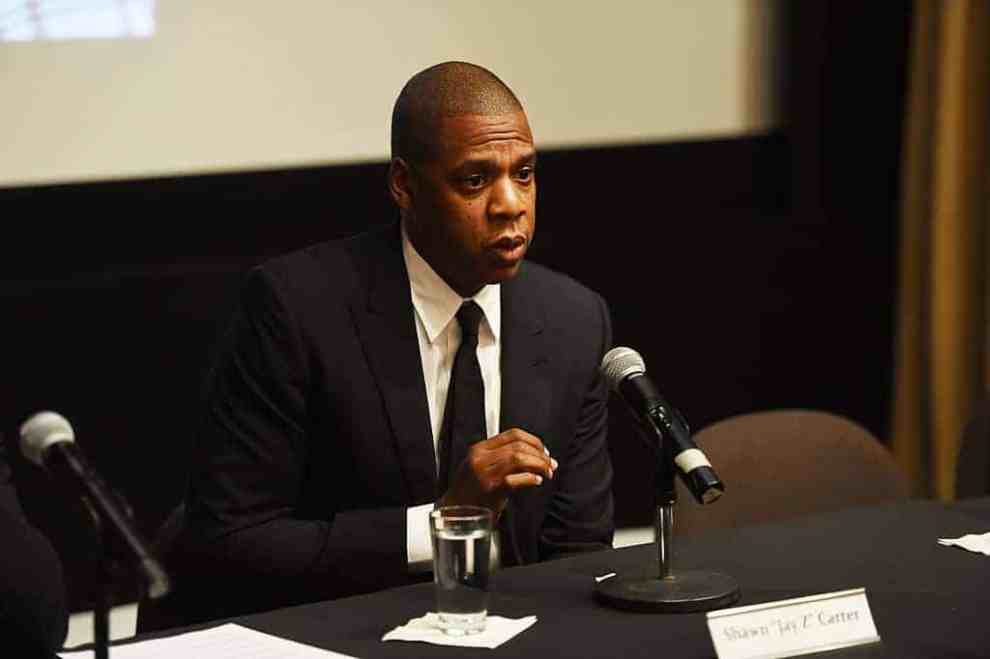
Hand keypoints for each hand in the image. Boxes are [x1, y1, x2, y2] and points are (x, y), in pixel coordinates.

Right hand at [438, 428, 557, 514]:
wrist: (456, 511)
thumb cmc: (471, 491)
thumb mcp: (481, 466)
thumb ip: (502, 457)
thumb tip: (535, 454)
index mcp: (480, 449)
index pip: (513, 434)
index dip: (534, 441)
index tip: (544, 451)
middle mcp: (481, 458)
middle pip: (518, 446)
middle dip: (540, 454)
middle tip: (550, 464)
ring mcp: (485, 473)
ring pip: (518, 458)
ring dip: (538, 465)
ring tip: (547, 472)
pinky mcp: (490, 489)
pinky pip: (515, 479)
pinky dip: (530, 479)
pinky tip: (536, 481)